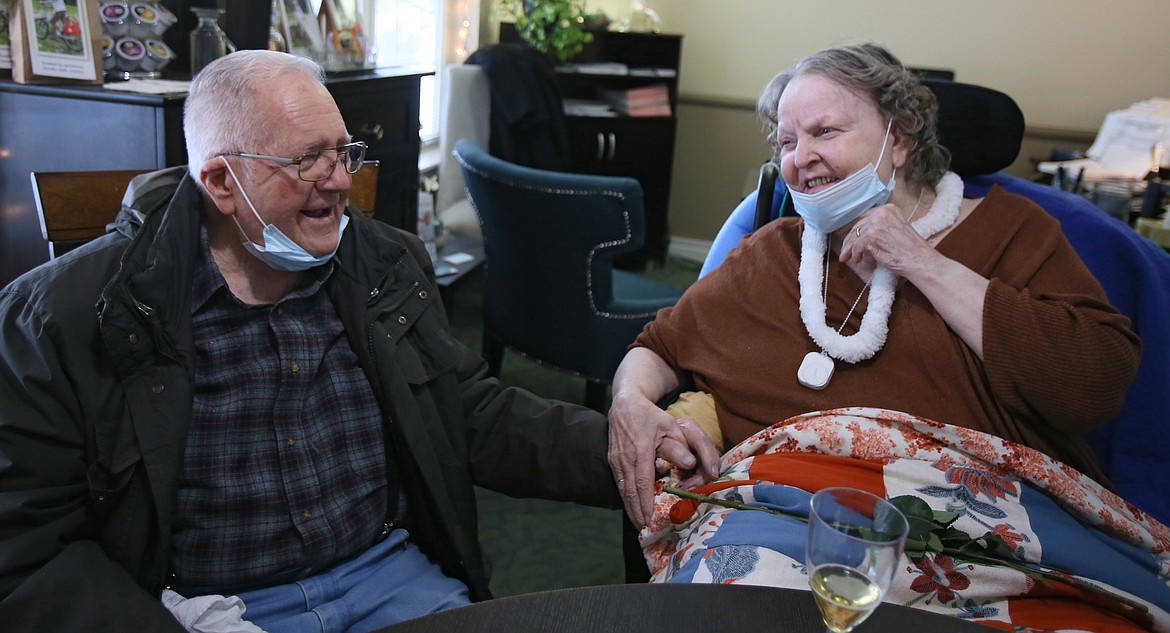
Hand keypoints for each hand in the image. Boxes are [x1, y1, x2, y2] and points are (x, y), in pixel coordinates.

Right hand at [607, 392, 720, 527]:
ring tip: (639, 524)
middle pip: (630, 491)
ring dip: (630, 508)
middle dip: (637, 512)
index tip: (650, 519)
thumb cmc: (651, 415)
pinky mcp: (612, 461)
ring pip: (623, 489)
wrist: (624, 404)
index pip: (642, 482)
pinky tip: (631, 508)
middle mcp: (625, 457)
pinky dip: (625, 498)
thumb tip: (691, 464)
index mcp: (640, 450)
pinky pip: (619, 483)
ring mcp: (616, 460)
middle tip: (646, 529)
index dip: (646, 503)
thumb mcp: (670, 424)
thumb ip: (681, 445)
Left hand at [841, 201, 988, 356]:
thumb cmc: (911, 250)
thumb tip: (863, 233)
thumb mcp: (897, 229)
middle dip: (849, 240)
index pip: (865, 217)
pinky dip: (856, 254)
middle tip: (844, 251)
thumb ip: (882, 227)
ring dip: (850, 249)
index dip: (853, 226)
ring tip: (848, 258)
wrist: (920, 261)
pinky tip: (858, 260)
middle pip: (857, 226)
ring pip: (855, 236)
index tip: (845, 232)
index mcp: (889, 209)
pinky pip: (857, 246)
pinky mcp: (871, 237)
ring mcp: (876, 224)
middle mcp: (881, 213)